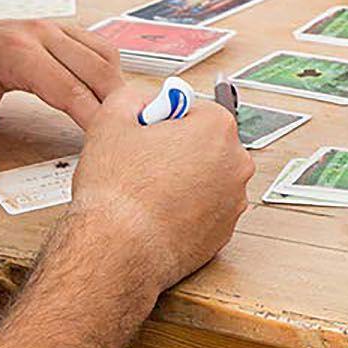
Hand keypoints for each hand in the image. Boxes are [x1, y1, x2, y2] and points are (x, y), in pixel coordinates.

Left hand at [0, 17, 124, 192]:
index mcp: (16, 55)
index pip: (70, 90)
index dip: (95, 119)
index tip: (114, 145)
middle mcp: (40, 35)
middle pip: (98, 69)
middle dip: (118, 103)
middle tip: (133, 137)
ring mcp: (52, 27)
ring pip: (104, 54)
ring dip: (117, 86)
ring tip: (126, 120)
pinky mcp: (57, 29)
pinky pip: (97, 47)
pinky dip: (109, 72)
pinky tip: (109, 97)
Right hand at [69, 83, 253, 295]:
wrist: (117, 251)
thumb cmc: (118, 193)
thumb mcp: (111, 119)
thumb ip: (132, 97)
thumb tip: (141, 101)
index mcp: (217, 128)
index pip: (192, 108)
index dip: (163, 120)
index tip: (147, 133)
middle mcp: (236, 163)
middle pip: (204, 142)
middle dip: (177, 148)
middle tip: (144, 162)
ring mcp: (233, 201)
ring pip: (206, 177)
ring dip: (183, 179)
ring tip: (148, 191)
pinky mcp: (224, 233)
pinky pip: (206, 209)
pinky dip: (187, 209)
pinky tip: (158, 213)